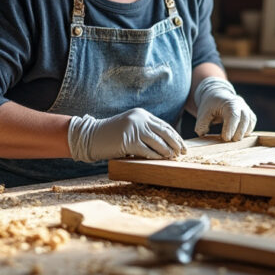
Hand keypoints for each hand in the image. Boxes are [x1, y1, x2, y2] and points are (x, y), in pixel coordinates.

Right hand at [68, 108, 185, 162]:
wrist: (91, 136)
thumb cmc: (110, 135)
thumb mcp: (129, 127)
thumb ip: (144, 130)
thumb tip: (165, 143)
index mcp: (141, 114)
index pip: (164, 125)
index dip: (175, 136)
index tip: (182, 145)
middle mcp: (139, 119)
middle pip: (164, 132)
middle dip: (176, 143)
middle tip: (183, 152)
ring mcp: (134, 129)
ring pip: (158, 142)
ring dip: (167, 151)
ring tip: (173, 158)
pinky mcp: (129, 141)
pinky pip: (147, 151)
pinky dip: (155, 157)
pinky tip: (161, 161)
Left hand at [193, 77, 256, 140]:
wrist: (218, 96)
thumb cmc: (211, 105)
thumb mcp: (203, 113)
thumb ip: (201, 124)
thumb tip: (203, 134)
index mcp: (229, 103)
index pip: (233, 116)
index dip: (231, 128)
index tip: (225, 138)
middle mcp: (240, 105)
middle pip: (245, 119)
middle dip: (238, 133)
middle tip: (229, 141)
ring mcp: (246, 109)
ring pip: (250, 122)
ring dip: (242, 133)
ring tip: (232, 139)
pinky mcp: (249, 115)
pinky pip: (252, 124)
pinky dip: (246, 131)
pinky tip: (237, 135)